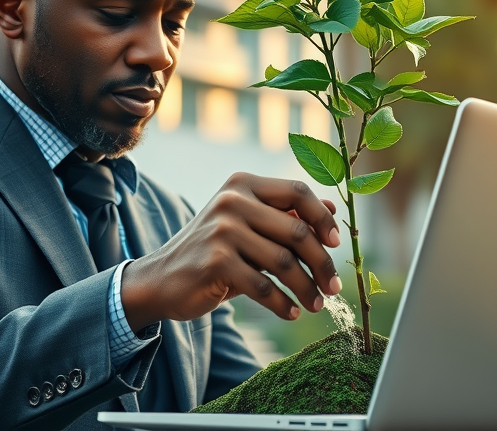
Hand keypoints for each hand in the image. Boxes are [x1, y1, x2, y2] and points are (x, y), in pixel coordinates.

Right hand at [121, 172, 341, 329]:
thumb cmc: (212, 252)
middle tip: (334, 287)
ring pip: (284, 262)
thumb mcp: (247, 226)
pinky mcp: (215, 262)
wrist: (160, 279)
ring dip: (306, 288)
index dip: (322, 218)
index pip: (297, 191)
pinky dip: (283, 303)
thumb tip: (333, 211)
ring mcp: (222, 231)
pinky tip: (291, 312)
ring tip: (316, 304)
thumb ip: (284, 217)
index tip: (336, 245)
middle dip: (322, 263)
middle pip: (296, 231)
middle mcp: (232, 201)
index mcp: (243, 185)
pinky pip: (263, 286)